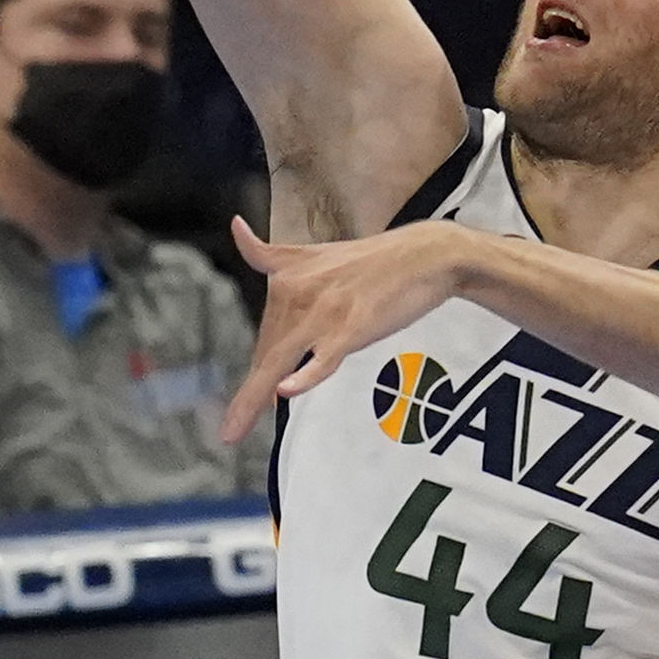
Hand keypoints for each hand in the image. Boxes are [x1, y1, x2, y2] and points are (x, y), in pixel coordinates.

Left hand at [219, 216, 477, 441]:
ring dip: (252, 400)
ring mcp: (324, 310)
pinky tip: (286, 390)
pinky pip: (323, 357)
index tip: (235, 409)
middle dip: (249, 395)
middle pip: (267, 354)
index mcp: (287, 276)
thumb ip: (270, 252)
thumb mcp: (314, 252)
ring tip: (232, 431)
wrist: (426, 254)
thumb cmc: (374, 260)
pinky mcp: (352, 325)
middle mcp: (298, 291)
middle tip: (232, 427)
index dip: (253, 372)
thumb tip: (234, 227)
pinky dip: (305, 375)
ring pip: (280, 361)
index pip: (265, 335)